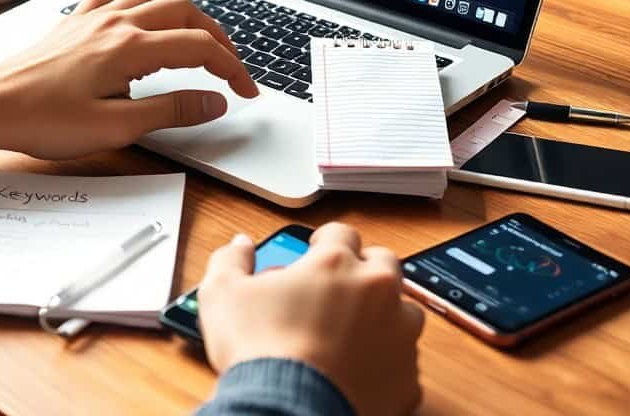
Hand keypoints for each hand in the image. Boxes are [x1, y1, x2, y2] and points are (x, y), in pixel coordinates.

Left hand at [0, 0, 258, 158]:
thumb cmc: (43, 120)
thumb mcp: (116, 127)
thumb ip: (171, 110)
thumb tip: (214, 101)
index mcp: (131, 47)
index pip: (201, 48)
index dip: (232, 69)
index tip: (246, 91)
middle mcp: (116, 22)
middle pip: (186, 12)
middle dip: (217, 37)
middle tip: (229, 67)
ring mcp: (94, 17)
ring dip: (184, 17)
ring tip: (195, 45)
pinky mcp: (75, 21)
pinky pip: (119, 0)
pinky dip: (142, 9)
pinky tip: (138, 30)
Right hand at [198, 223, 424, 415]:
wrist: (288, 409)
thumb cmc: (260, 352)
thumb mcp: (222, 294)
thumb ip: (232, 259)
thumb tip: (240, 246)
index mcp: (335, 263)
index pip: (341, 232)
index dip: (326, 240)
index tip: (317, 251)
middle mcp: (375, 290)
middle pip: (383, 263)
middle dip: (363, 269)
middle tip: (339, 287)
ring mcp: (398, 334)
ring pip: (405, 310)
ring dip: (385, 313)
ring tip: (355, 330)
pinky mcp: (406, 376)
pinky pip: (404, 360)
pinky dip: (387, 360)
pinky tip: (361, 368)